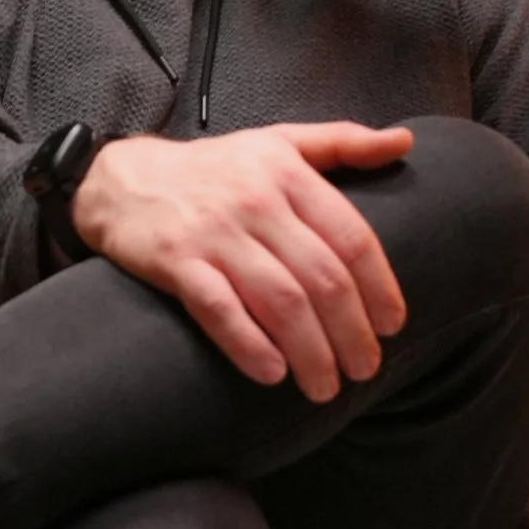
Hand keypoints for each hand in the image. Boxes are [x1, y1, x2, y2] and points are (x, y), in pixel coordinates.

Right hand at [71, 122, 413, 402]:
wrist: (124, 179)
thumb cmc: (215, 169)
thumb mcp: (280, 141)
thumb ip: (344, 144)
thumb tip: (405, 143)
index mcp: (288, 172)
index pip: (352, 238)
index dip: (379, 288)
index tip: (392, 326)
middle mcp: (256, 200)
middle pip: (323, 278)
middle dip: (351, 333)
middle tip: (365, 369)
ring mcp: (215, 233)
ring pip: (280, 301)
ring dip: (312, 353)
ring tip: (325, 387)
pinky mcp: (176, 262)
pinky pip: (220, 310)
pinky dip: (250, 346)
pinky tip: (272, 373)